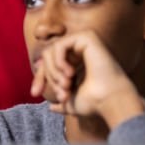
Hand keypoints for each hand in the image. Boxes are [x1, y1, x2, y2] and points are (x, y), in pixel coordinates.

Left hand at [30, 30, 144, 127]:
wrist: (108, 101)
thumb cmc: (93, 103)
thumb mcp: (70, 103)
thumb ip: (60, 103)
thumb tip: (51, 107)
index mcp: (76, 62)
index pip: (48, 65)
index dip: (39, 78)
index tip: (35, 94)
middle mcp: (80, 50)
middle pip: (46, 57)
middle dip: (49, 77)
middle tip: (61, 92)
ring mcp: (83, 42)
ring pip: (50, 51)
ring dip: (54, 71)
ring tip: (67, 84)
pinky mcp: (87, 36)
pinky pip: (59, 45)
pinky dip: (59, 60)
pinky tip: (69, 73)